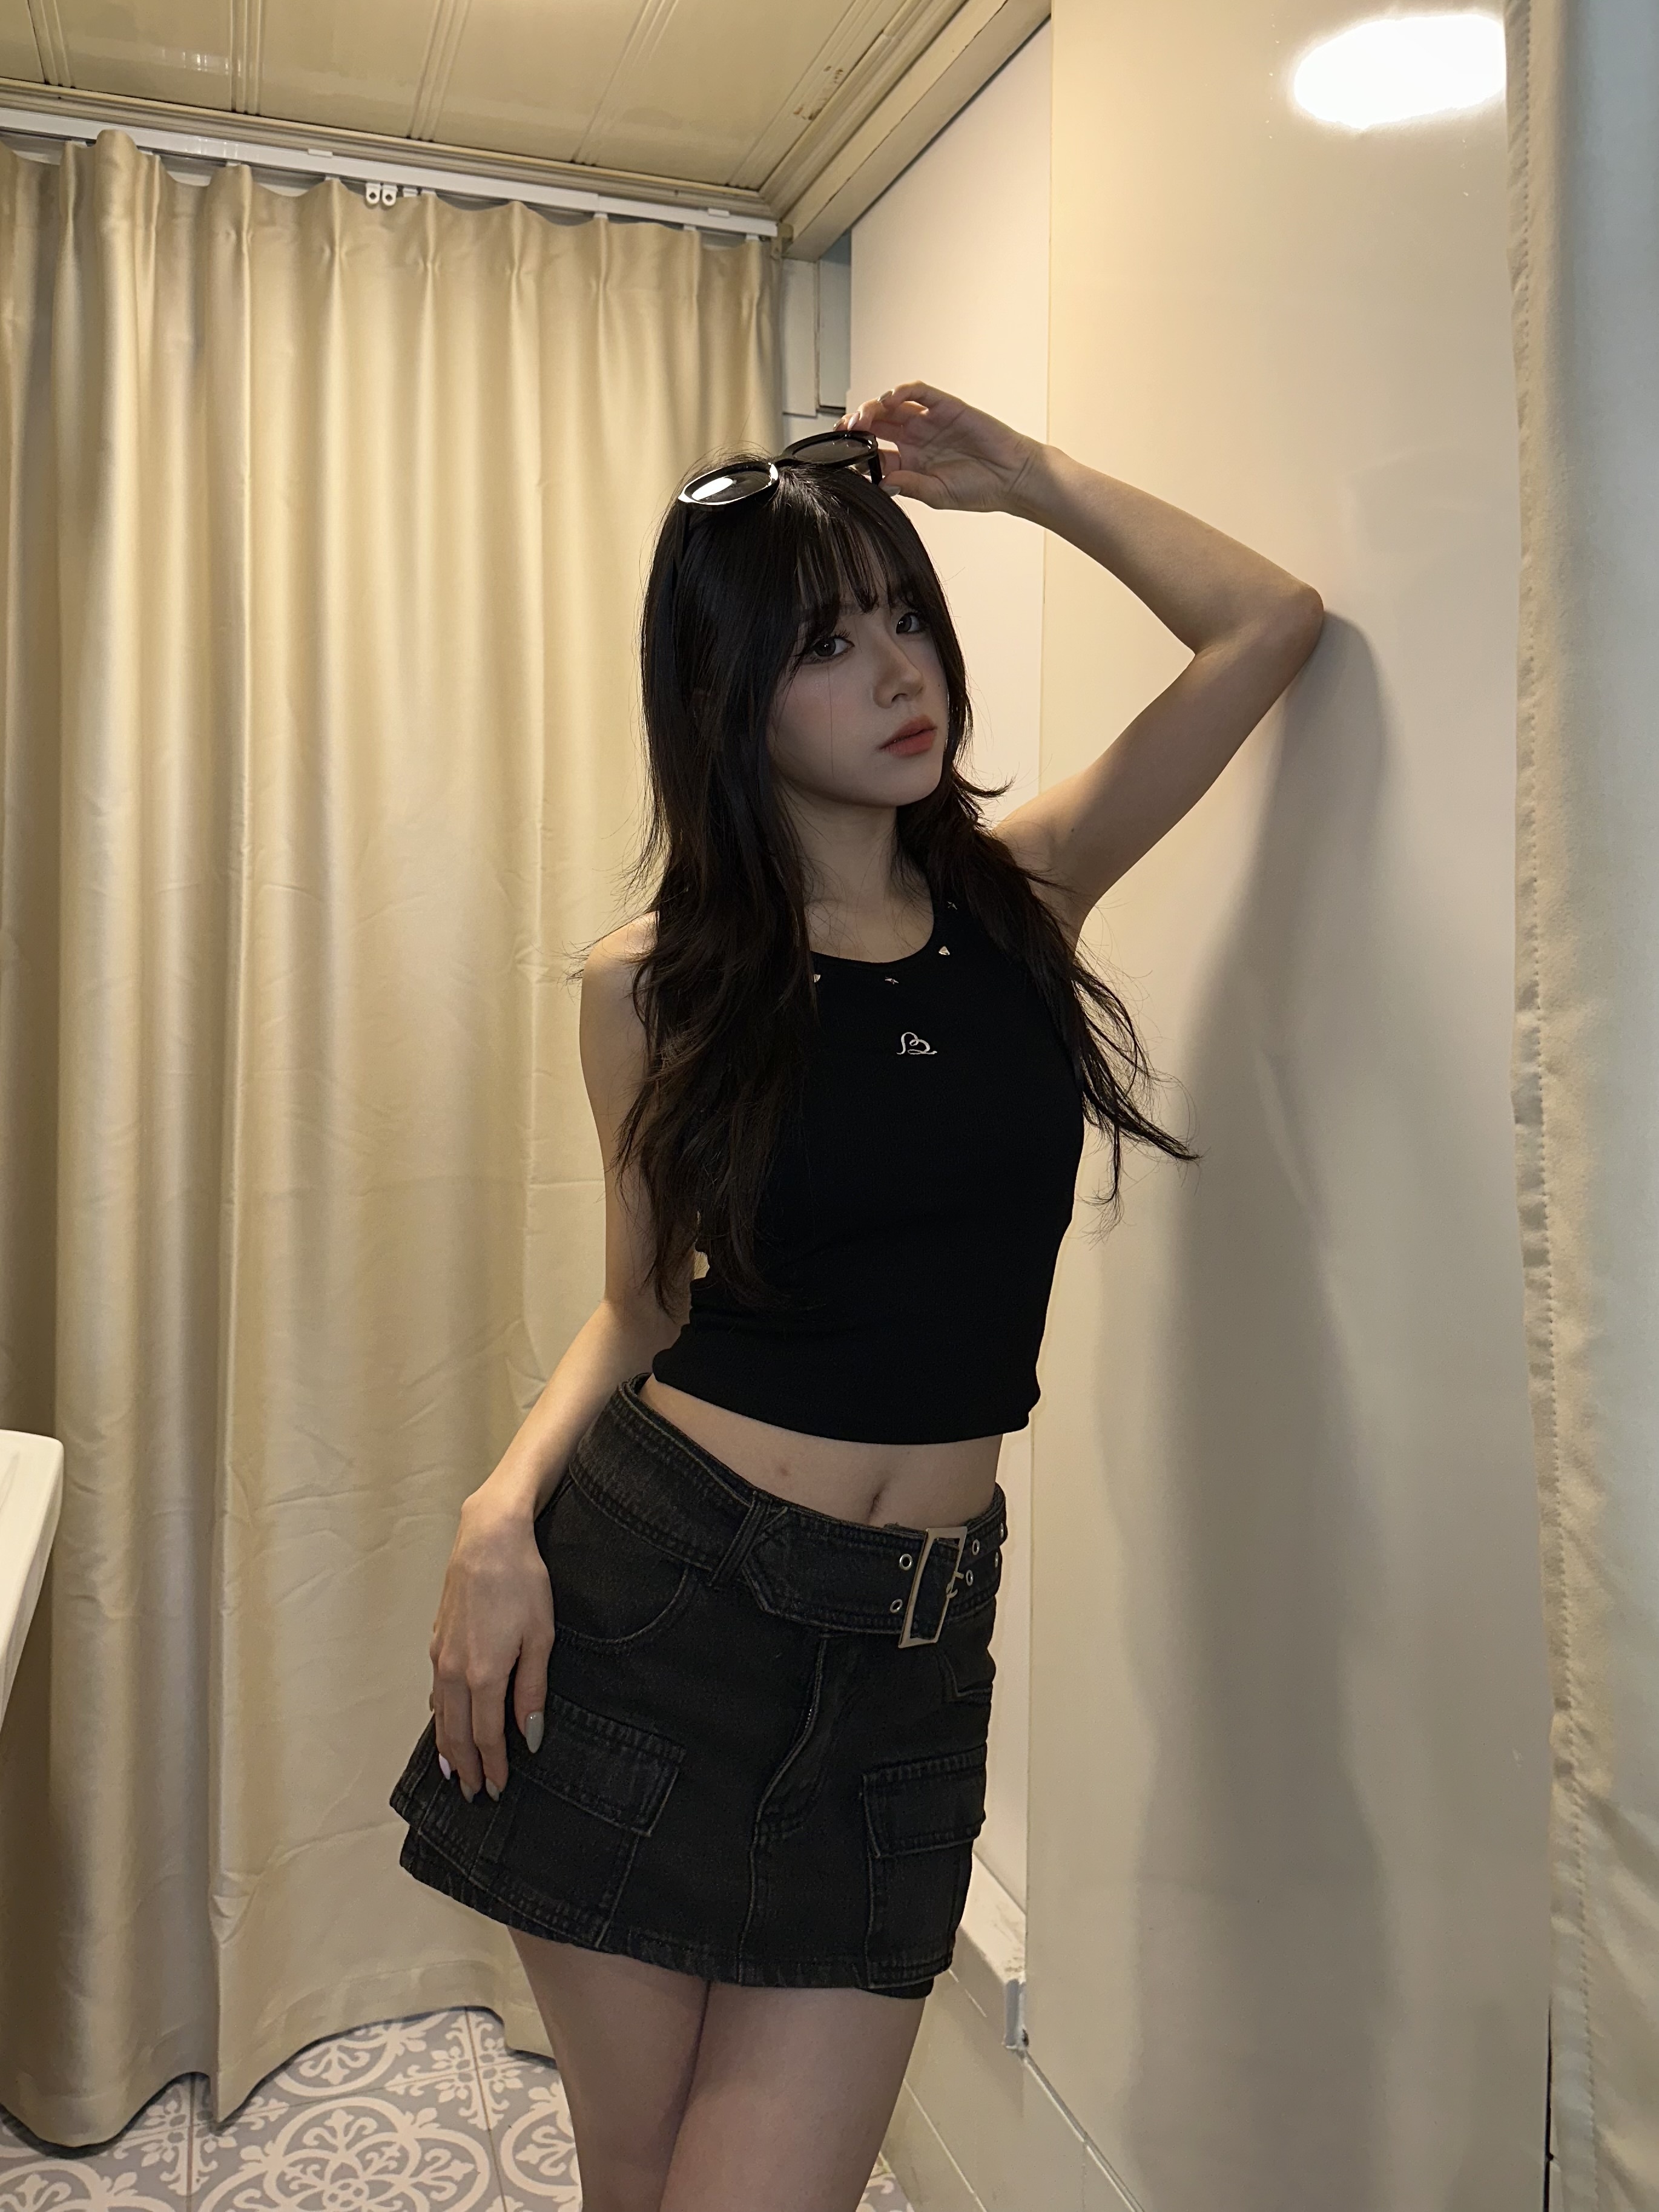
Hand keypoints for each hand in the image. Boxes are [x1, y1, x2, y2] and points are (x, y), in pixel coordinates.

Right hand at [427, 1490, 555, 1803]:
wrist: (488, 1539)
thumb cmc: (522, 1583)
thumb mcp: (540, 1637)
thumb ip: (532, 1690)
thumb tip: (529, 1735)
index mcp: (484, 1675)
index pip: (485, 1736)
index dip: (492, 1766)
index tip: (497, 1790)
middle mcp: (454, 1672)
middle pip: (456, 1733)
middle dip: (465, 1767)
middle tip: (474, 1794)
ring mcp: (441, 1656)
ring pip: (441, 1715)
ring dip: (448, 1747)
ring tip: (455, 1772)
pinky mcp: (437, 1640)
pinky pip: (436, 1691)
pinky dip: (439, 1715)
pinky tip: (442, 1721)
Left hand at [841, 381, 1043, 513]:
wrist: (1012, 477)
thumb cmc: (980, 489)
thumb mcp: (937, 495)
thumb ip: (908, 486)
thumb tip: (879, 482)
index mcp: (910, 464)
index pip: (874, 454)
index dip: (855, 452)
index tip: (840, 455)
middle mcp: (916, 440)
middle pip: (877, 426)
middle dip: (858, 425)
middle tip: (845, 431)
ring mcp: (929, 421)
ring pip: (892, 406)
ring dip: (873, 408)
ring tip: (862, 417)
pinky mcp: (945, 406)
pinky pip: (919, 392)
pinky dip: (901, 391)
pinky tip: (889, 400)